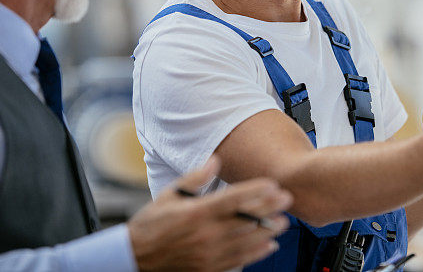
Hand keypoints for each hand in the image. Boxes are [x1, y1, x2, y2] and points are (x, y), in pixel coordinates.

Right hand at [128, 156, 292, 270]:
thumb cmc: (150, 226)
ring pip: (247, 241)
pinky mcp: (210, 269)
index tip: (273, 184)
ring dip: (268, 230)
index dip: (256, 191)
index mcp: (196, 213)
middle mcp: (206, 234)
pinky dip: (257, 253)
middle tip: (286, 200)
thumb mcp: (168, 195)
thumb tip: (215, 161)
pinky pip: (240, 260)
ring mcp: (209, 254)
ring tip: (283, 222)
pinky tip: (268, 244)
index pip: (233, 199)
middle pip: (246, 220)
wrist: (136, 259)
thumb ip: (195, 178)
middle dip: (269, 209)